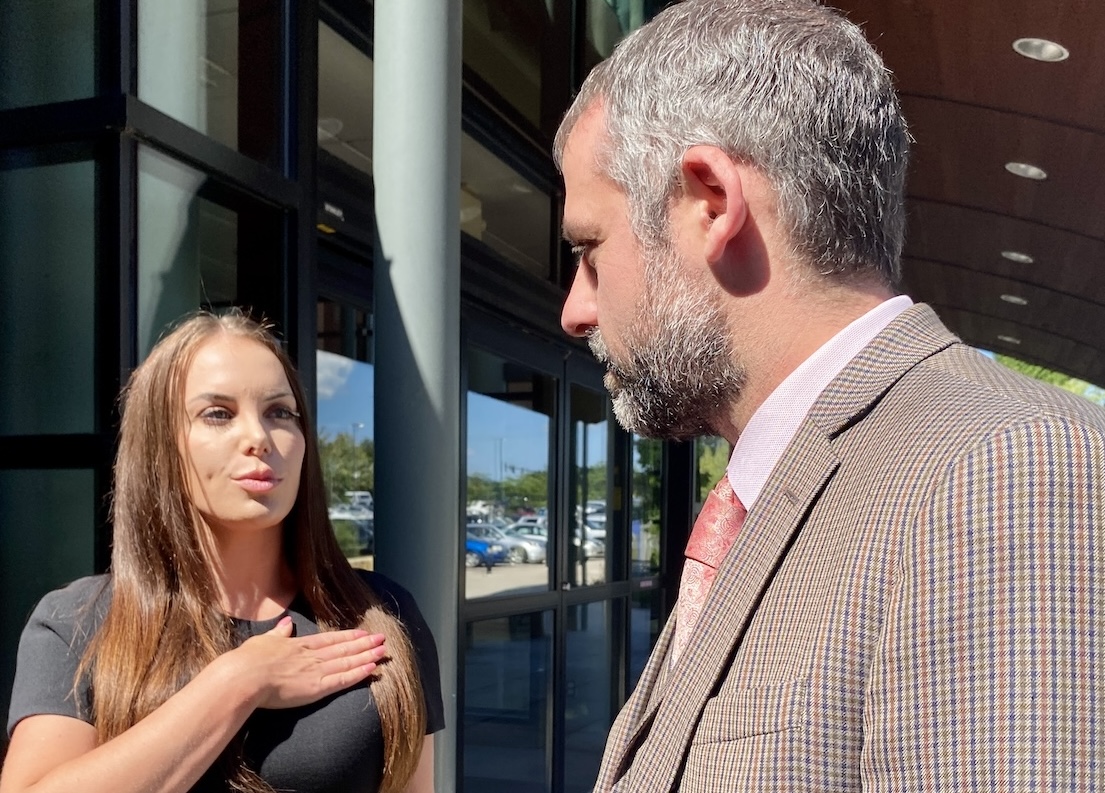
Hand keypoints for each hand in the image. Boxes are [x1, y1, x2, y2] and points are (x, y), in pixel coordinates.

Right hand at [223, 617, 387, 709]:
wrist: (245, 676)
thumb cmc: (248, 660)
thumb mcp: (264, 640)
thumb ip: (278, 633)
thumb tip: (285, 623)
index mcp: (299, 644)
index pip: (330, 639)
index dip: (348, 637)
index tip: (363, 633)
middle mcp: (312, 656)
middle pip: (344, 648)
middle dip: (365, 644)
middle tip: (382, 639)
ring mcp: (316, 670)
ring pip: (348, 662)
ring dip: (367, 656)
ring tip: (384, 651)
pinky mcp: (317, 687)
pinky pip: (343, 680)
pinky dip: (359, 674)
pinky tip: (372, 669)